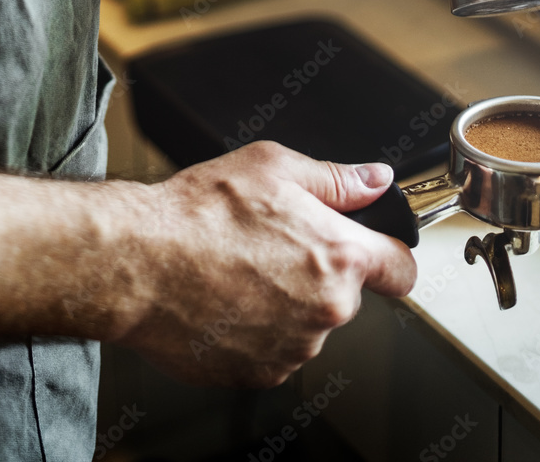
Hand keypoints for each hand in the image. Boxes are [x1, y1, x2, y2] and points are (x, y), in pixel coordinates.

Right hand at [117, 141, 416, 387]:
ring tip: (236, 269)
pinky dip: (255, 328)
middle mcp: (325, 309)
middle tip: (268, 244)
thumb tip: (374, 180)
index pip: (401, 270)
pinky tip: (223, 298)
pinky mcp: (258, 373)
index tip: (374, 251)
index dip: (389, 254)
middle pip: (343, 294)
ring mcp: (293, 348)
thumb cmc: (198, 212)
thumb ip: (336, 179)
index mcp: (339, 255)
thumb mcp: (272, 166)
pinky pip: (272, 348)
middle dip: (317, 270)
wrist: (138, 261)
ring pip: (305, 322)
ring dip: (284, 301)